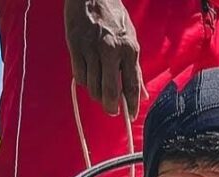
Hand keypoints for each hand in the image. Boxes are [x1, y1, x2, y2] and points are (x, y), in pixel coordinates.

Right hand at [64, 0, 144, 117]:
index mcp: (128, 50)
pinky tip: (88, 77)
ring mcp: (91, 50)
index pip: (131, 85)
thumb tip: (143, 95)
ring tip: (99, 91)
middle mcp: (111, 51)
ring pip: (93, 87)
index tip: (131, 116)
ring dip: (96, 94)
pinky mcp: (75, 47)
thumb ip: (135, 69)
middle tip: (112, 111)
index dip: (132, 105)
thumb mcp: (131, 40)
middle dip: (111, 107)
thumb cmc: (114, 18)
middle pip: (110, 92)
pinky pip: (79, 76)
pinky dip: (84, 82)